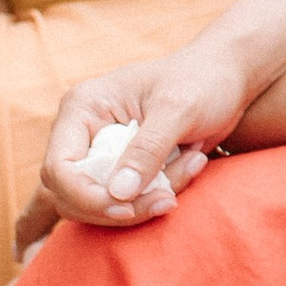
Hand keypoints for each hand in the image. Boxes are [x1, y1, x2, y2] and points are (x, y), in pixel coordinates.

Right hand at [21, 44, 254, 249]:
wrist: (226, 78)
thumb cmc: (202, 81)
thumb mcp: (179, 109)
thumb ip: (148, 149)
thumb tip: (119, 193)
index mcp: (83, 107)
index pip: (60, 168)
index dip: (86, 196)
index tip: (129, 206)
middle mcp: (81, 132)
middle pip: (71, 195)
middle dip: (118, 207)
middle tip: (168, 199)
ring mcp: (97, 153)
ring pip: (97, 205)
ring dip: (142, 204)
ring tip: (188, 170)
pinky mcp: (119, 169)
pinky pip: (120, 202)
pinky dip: (150, 200)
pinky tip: (187, 167)